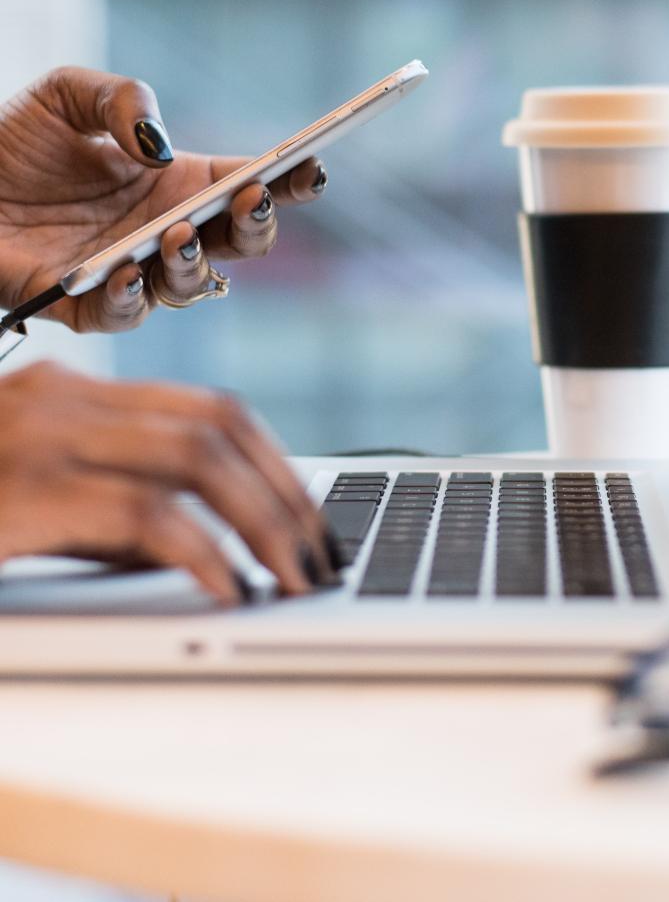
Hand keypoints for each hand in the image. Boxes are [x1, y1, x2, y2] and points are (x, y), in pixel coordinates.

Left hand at [0, 66, 326, 331]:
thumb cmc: (12, 141)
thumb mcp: (68, 95)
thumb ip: (124, 99)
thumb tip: (163, 150)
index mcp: (180, 182)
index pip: (252, 184)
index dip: (291, 180)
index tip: (312, 167)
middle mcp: (167, 229)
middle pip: (242, 241)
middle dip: (259, 225)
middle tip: (251, 199)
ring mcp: (132, 269)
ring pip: (192, 285)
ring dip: (195, 264)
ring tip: (178, 234)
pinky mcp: (82, 302)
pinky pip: (122, 314)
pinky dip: (131, 298)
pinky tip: (126, 273)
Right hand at [0, 361, 341, 601]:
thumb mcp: (32, 505)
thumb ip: (111, 514)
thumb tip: (204, 549)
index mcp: (72, 395)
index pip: (209, 409)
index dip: (275, 464)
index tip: (311, 519)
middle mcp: (62, 397)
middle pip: (219, 423)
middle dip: (287, 493)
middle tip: (323, 556)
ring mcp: (41, 433)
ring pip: (198, 456)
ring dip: (266, 521)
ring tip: (296, 576)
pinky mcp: (23, 486)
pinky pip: (145, 513)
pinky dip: (203, 553)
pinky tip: (228, 590)